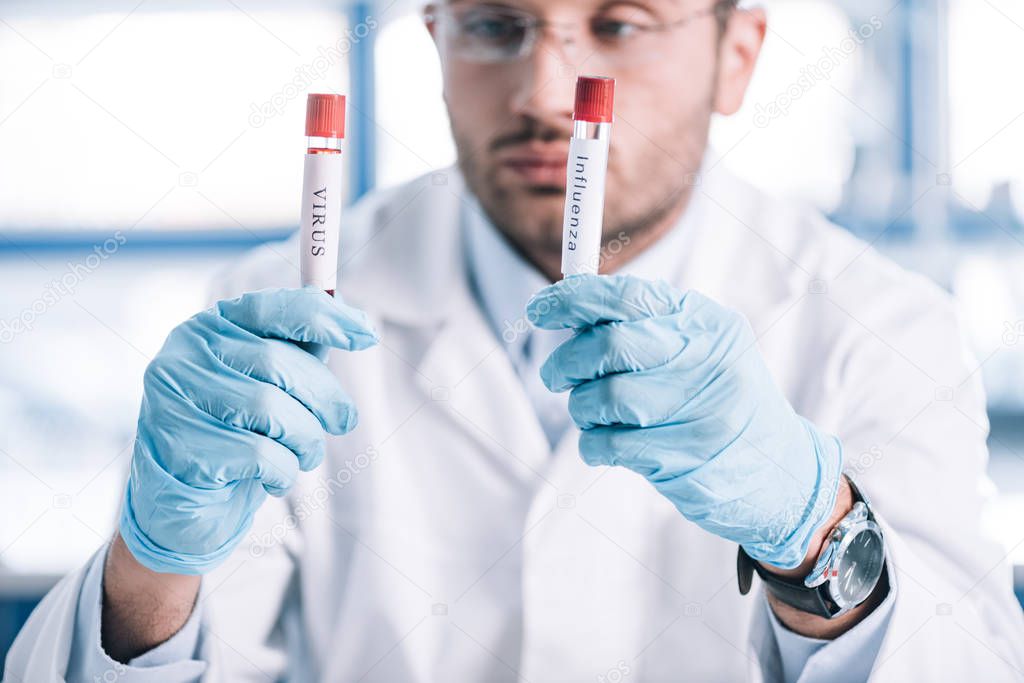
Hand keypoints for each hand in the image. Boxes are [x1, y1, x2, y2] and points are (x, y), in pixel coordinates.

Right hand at [120, 287, 377, 573]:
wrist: (187, 505)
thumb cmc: (237, 435)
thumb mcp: (271, 386)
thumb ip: (302, 352)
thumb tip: (356, 323)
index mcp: (210, 328)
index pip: (272, 308)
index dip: (325, 318)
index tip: (367, 335)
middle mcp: (184, 355)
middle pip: (278, 362)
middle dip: (325, 397)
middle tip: (344, 422)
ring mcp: (174, 400)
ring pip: (271, 409)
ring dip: (306, 440)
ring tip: (305, 455)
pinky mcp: (178, 448)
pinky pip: (259, 455)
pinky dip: (283, 471)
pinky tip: (276, 479)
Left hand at [526, 274, 841, 568]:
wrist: (782, 475)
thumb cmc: (720, 403)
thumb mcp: (700, 350)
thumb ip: (643, 326)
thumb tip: (569, 307)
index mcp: (706, 323)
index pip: (628, 297)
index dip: (573, 300)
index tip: (538, 309)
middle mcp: (706, 358)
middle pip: (608, 346)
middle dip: (566, 362)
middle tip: (557, 376)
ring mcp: (699, 409)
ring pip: (601, 398)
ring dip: (581, 409)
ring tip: (593, 414)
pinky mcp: (685, 456)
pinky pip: (607, 443)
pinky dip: (592, 445)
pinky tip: (607, 445)